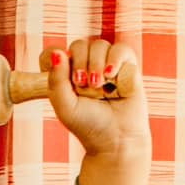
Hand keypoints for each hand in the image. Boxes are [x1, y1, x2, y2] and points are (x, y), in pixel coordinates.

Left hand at [44, 38, 149, 159]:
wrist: (116, 139)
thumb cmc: (88, 125)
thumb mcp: (65, 107)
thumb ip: (56, 81)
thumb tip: (56, 52)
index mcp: (69, 74)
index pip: (61, 52)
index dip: (64, 60)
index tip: (70, 81)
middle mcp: (88, 66)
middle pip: (80, 45)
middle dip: (81, 63)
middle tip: (84, 85)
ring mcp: (108, 64)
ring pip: (100, 45)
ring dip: (97, 64)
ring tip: (99, 86)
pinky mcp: (128, 66)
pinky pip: (121, 49)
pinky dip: (115, 60)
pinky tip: (112, 76)